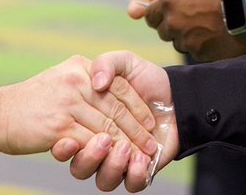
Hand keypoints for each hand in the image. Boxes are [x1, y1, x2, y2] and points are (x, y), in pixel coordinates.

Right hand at [0, 55, 158, 157]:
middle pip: (116, 107)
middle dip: (137, 128)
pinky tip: (117, 158)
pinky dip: (107, 153)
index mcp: (79, 68)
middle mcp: (76, 81)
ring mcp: (68, 103)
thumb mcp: (63, 75)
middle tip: (151, 143)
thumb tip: (109, 87)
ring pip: (107, 126)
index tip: (149, 121)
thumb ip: (88, 75)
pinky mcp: (60, 127)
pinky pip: (91, 141)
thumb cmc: (31, 99)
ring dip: (127, 143)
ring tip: (140, 153)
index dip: (138, 105)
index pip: (118, 85)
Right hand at [59, 52, 177, 192]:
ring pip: (102, 178)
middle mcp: (99, 144)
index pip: (71, 138)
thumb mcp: (124, 63)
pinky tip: (141, 159)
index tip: (67, 140)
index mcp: (87, 121)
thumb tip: (97, 83)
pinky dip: (133, 174)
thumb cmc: (146, 78)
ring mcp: (118, 159)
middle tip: (104, 140)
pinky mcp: (138, 170)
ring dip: (111, 166)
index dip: (66, 145)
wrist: (178, 94)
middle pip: (81, 163)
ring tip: (125, 148)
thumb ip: (106, 63)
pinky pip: (130, 183)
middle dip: (91, 155)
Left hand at [144, 0, 245, 60]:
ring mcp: (187, 40)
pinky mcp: (201, 54)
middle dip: (173, 27)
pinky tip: (217, 36)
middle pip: (163, 31)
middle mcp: (174, 22)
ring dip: (188, 37)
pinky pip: (196, 52)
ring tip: (208, 27)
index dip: (158, 15)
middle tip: (191, 20)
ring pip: (179, 43)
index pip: (149, 15)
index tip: (167, 14)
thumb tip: (170, 2)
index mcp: (170, 1)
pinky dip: (203, 47)